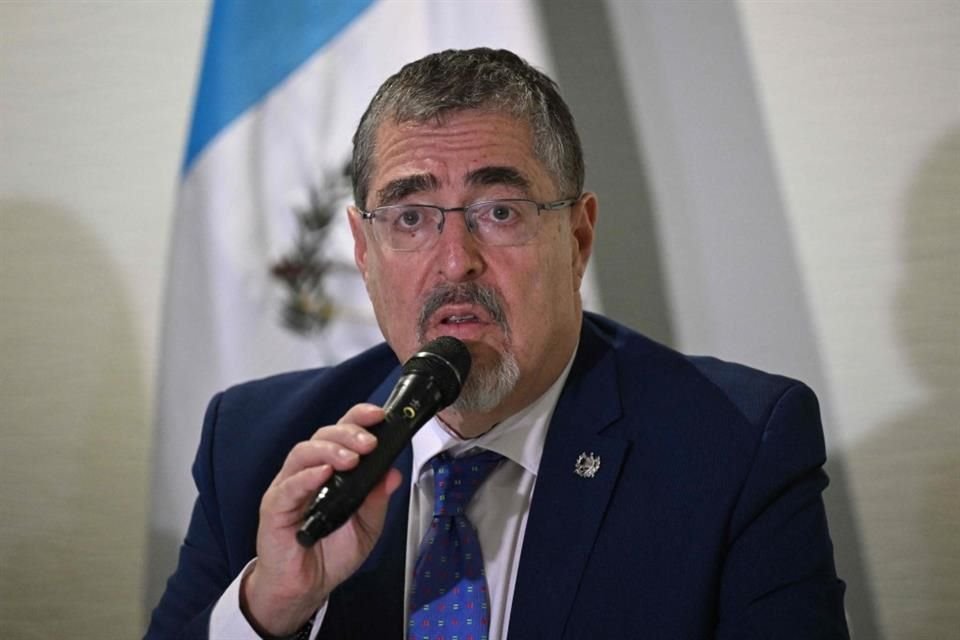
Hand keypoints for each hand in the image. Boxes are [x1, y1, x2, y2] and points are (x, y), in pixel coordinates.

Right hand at [240, 403, 402, 635]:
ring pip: (303, 453)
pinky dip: (307, 477)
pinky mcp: (274, 508)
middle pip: (322, 436)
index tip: (379, 416)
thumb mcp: (366, 526)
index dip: (358, 418)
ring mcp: (289, 488)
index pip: (342, 433)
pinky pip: (288, 487)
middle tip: (369, 443)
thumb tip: (392, 473)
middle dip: (348, 433)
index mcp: (331, 470)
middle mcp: (308, 472)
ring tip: (351, 459)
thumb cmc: (330, 554)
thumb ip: (377, 499)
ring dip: (330, 450)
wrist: (306, 588)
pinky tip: (323, 474)